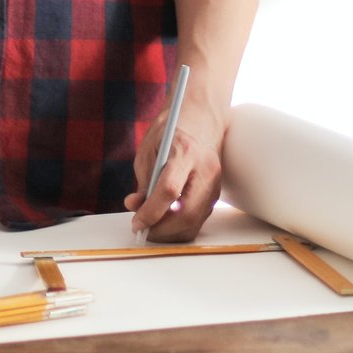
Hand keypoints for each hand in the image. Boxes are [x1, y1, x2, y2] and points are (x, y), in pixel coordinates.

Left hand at [123, 78, 226, 241]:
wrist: (201, 119)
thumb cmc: (172, 131)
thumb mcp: (149, 149)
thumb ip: (143, 180)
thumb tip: (135, 207)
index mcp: (186, 152)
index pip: (169, 190)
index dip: (151, 212)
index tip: (136, 223)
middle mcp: (206, 170)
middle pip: (186, 214)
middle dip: (161, 230)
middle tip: (143, 230)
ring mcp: (215, 184)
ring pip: (194, 223)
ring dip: (170, 232)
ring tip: (152, 225)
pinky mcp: (216, 194)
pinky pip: (198, 220)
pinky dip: (180, 226)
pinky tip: (166, 219)